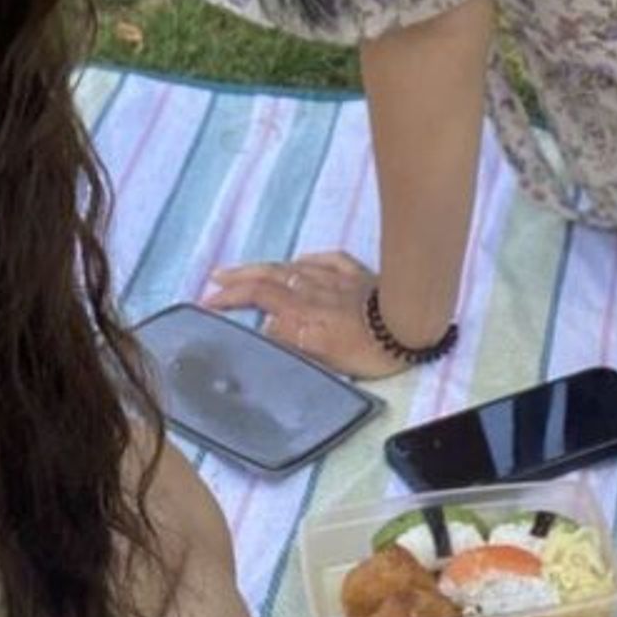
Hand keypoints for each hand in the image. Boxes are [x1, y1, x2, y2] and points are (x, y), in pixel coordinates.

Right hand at [202, 249, 405, 380]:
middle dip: (238, 277)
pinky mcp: (356, 273)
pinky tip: (300, 262)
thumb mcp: (326, 355)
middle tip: (214, 280)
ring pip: (291, 266)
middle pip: (268, 277)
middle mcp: (312, 288)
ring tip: (244, 270)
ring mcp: (334, 277)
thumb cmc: (369, 349)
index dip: (230, 297)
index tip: (208, 302)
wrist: (408, 326)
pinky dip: (307, 261)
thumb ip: (291, 340)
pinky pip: (326, 261)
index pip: (257, 296)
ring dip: (264, 267)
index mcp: (302, 310)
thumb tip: (265, 327)